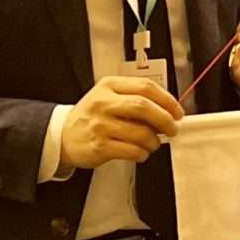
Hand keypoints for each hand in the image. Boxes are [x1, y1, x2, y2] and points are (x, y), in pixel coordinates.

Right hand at [60, 73, 184, 169]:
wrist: (63, 136)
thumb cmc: (90, 117)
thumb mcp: (108, 97)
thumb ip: (134, 98)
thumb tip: (167, 110)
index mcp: (109, 86)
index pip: (145, 87)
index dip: (167, 100)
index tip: (177, 111)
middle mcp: (103, 103)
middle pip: (144, 107)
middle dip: (165, 120)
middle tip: (172, 129)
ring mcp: (100, 125)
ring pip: (140, 132)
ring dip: (154, 141)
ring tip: (153, 143)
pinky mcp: (99, 145)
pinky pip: (131, 150)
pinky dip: (142, 153)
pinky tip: (140, 152)